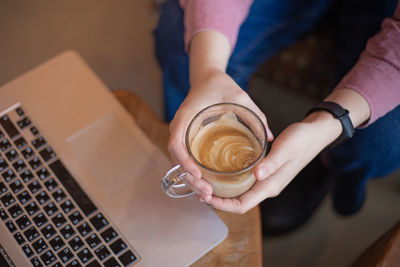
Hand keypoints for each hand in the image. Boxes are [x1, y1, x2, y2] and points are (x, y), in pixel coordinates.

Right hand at [168, 69, 272, 200]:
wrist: (207, 78)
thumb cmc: (221, 85)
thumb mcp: (240, 97)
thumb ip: (255, 115)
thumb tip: (270, 138)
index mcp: (186, 115)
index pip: (177, 142)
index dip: (185, 161)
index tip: (198, 174)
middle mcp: (179, 127)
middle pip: (176, 158)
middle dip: (190, 178)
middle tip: (207, 194)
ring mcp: (181, 133)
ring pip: (179, 161)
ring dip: (191, 179)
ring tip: (207, 195)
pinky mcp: (186, 138)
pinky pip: (185, 158)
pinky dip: (192, 172)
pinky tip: (204, 184)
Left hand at [208, 112, 341, 212]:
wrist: (314, 134)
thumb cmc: (301, 140)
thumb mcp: (286, 149)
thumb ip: (271, 163)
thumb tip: (257, 176)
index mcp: (270, 186)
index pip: (242, 205)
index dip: (222, 205)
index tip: (206, 197)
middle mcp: (267, 187)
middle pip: (238, 203)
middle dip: (218, 200)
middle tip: (199, 188)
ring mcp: (266, 181)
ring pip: (240, 193)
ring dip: (222, 192)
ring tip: (205, 182)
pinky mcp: (265, 173)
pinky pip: (244, 183)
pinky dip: (230, 181)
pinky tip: (220, 171)